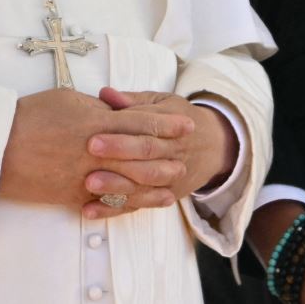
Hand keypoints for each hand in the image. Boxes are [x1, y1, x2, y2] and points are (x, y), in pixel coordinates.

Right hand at [0, 87, 193, 217]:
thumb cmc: (29, 117)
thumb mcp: (65, 100)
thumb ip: (95, 108)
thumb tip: (114, 113)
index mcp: (96, 123)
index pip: (141, 122)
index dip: (166, 124)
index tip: (186, 123)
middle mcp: (97, 152)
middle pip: (142, 155)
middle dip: (167, 155)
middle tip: (187, 157)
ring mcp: (86, 177)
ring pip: (130, 182)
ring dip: (154, 183)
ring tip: (173, 182)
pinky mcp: (73, 196)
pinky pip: (107, 203)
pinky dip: (128, 204)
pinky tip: (142, 204)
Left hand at [85, 89, 237, 214]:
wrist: (215, 146)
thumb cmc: (179, 120)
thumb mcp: (163, 103)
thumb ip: (133, 101)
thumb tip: (105, 94)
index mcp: (173, 127)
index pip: (147, 130)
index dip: (122, 136)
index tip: (93, 137)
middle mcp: (174, 153)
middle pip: (147, 157)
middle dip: (118, 156)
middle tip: (89, 154)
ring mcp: (171, 178)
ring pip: (145, 185)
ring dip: (116, 186)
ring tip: (90, 184)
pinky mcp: (165, 196)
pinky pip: (139, 205)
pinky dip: (114, 209)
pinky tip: (91, 209)